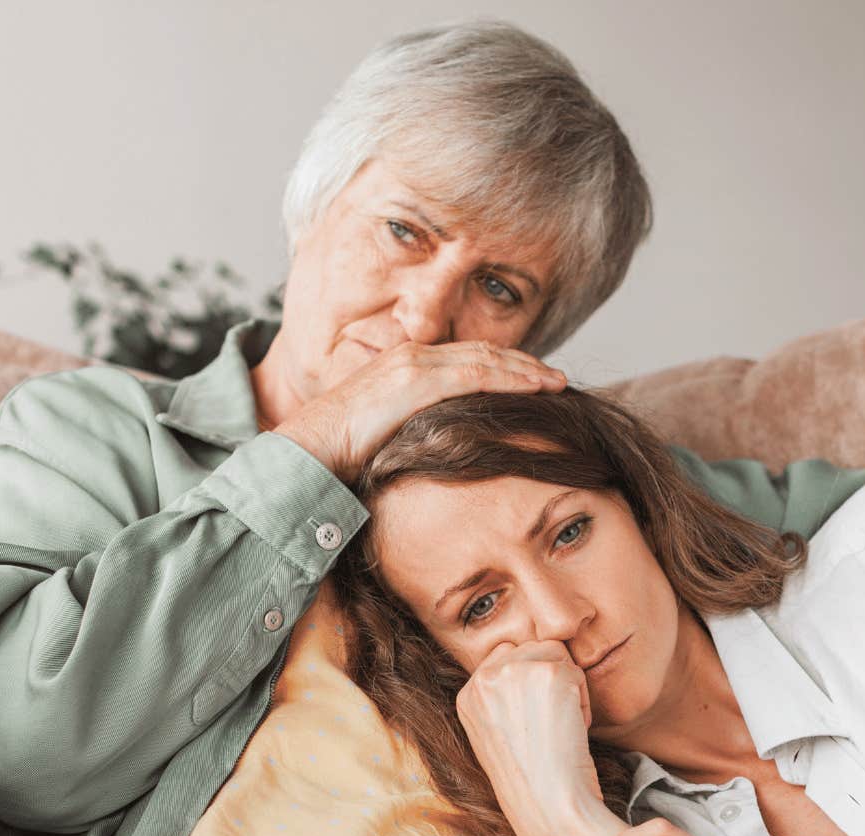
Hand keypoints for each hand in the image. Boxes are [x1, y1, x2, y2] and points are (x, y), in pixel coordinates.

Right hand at [276, 340, 567, 481]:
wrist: (307, 450)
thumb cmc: (341, 452)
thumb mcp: (389, 434)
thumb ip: (417, 427)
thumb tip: (443, 445)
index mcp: (408, 366)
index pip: (469, 359)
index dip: (506, 366)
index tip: (537, 380)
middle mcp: (414, 356)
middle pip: (484, 353)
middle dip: (524, 364)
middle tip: (558, 379)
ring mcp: (414, 365)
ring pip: (486, 360)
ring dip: (526, 370)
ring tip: (557, 382)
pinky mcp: (414, 380)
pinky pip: (474, 375)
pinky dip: (509, 378)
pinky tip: (534, 388)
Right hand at [454, 640, 600, 812]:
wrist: (548, 805)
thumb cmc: (531, 780)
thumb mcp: (497, 735)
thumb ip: (502, 698)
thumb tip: (529, 668)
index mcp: (467, 695)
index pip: (506, 656)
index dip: (530, 682)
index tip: (535, 719)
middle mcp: (484, 678)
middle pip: (533, 649)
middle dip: (550, 681)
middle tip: (550, 725)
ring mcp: (514, 672)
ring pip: (557, 655)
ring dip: (568, 688)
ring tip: (559, 727)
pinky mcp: (547, 674)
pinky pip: (578, 672)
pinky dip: (583, 702)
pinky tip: (570, 731)